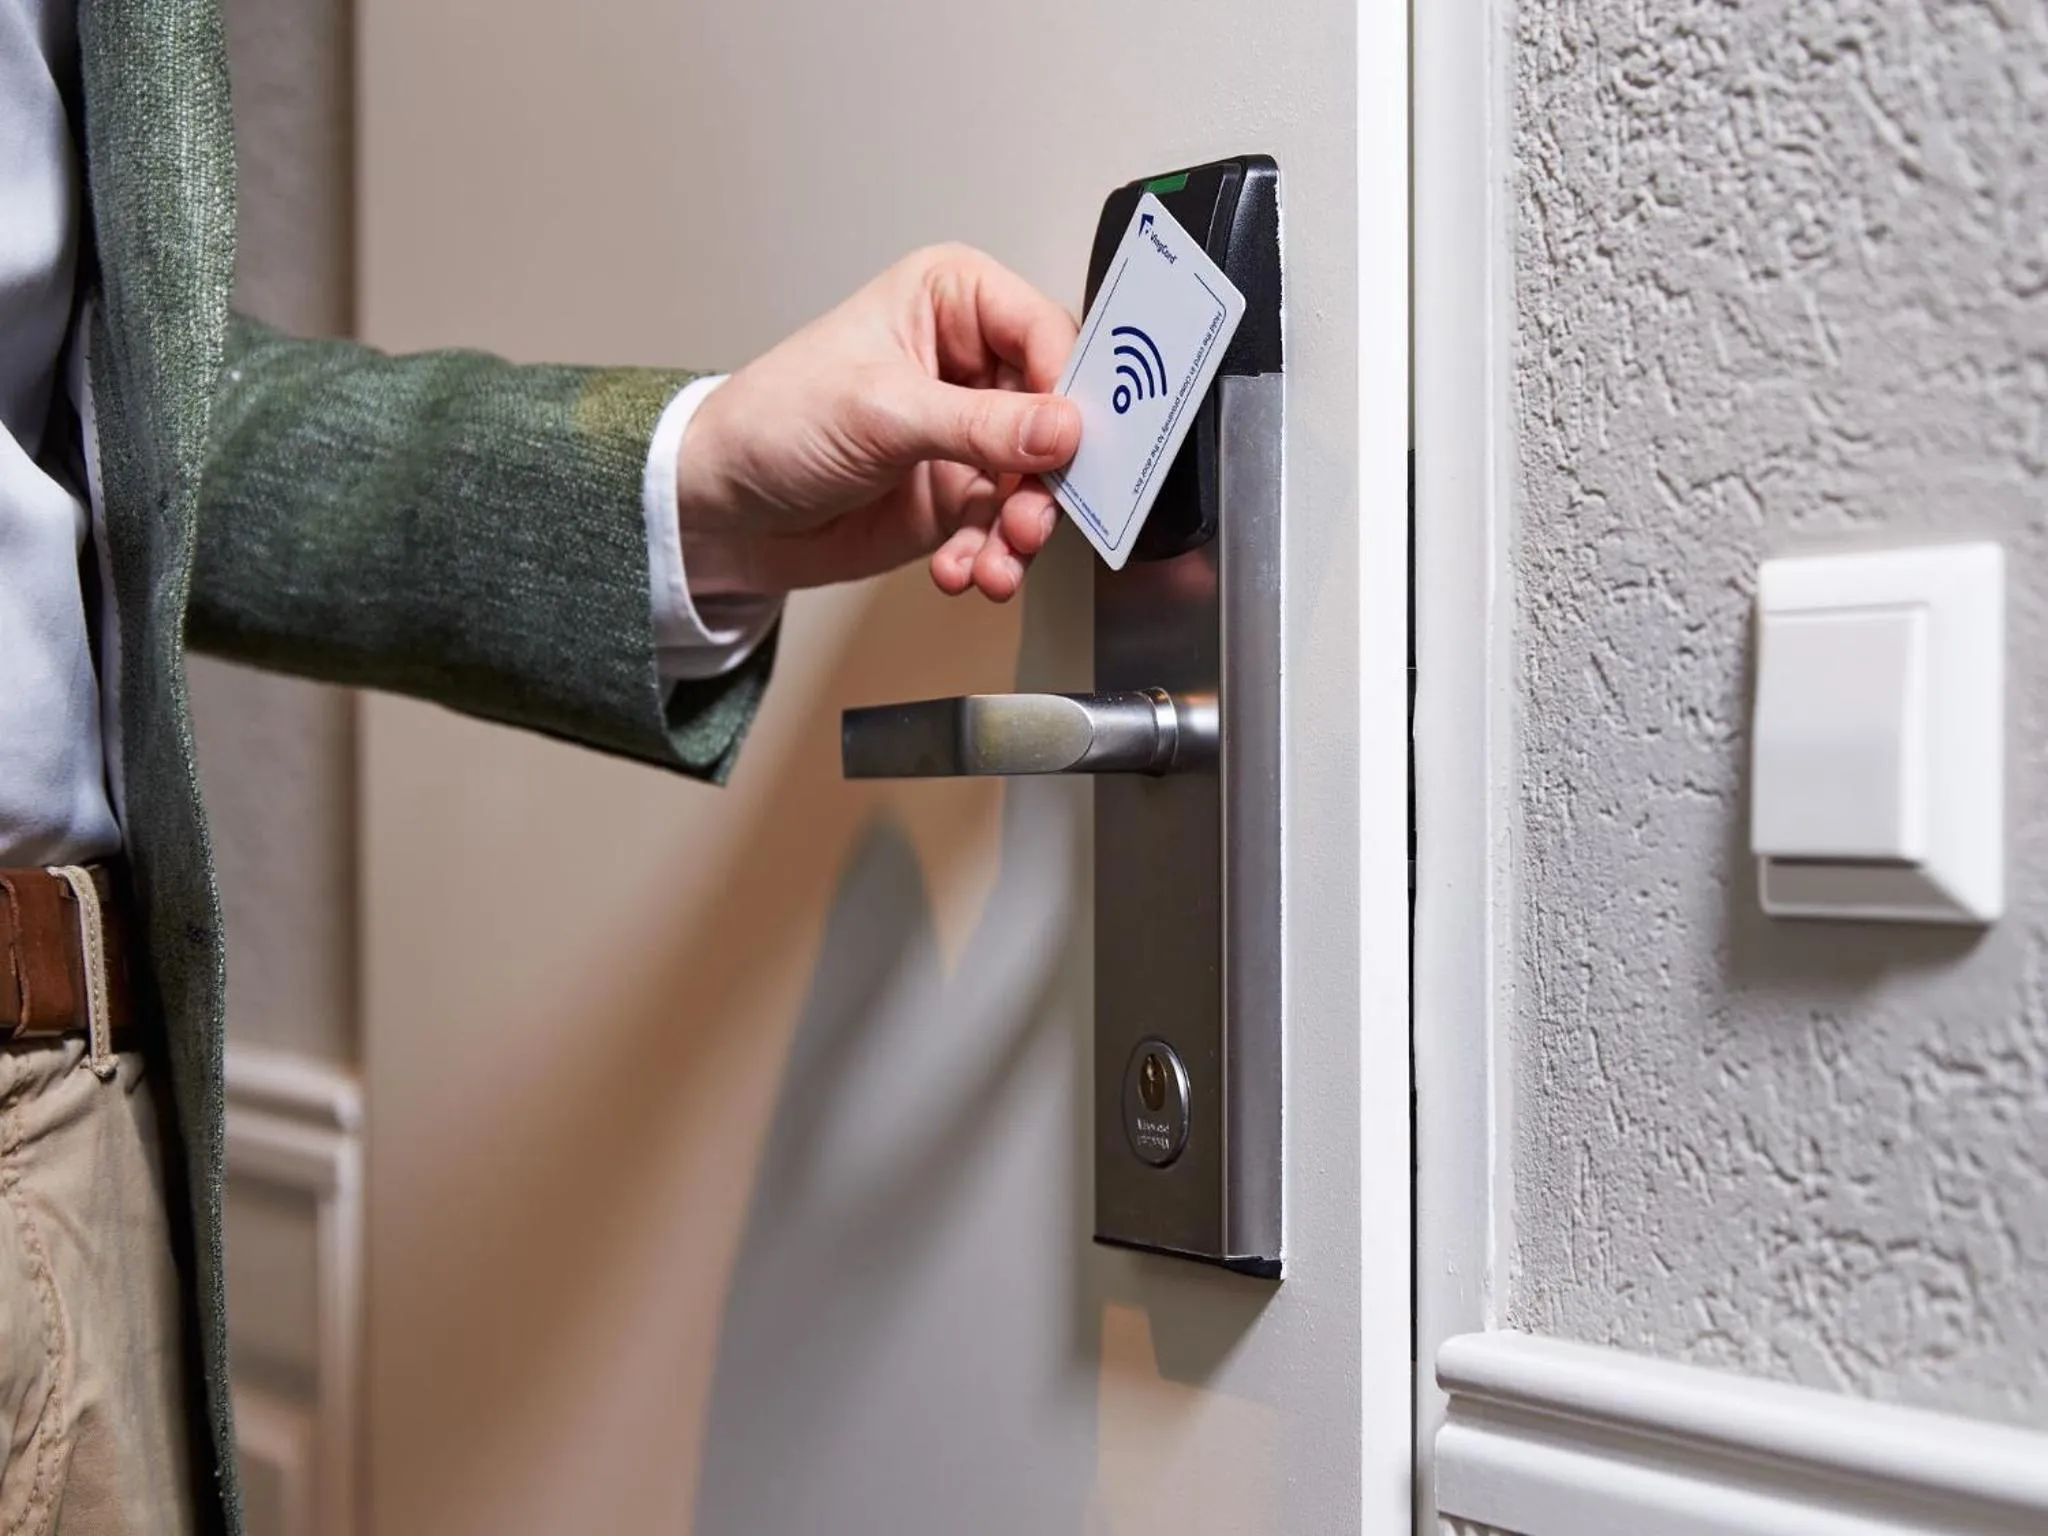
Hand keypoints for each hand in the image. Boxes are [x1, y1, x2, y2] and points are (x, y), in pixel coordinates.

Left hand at [672, 244, 1080, 602]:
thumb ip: (979, 425)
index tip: (1074, 446)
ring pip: (1039, 481)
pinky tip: (962, 571)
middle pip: (1058, 414)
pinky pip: (1004, 528)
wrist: (721, 508)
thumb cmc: (772, 422)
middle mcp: (972, 362)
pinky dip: (991, 557)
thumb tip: (1063, 430)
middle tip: (1031, 519)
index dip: (1070, 392)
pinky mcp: (960, 494)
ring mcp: (970, 432)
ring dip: (1023, 530)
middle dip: (1049, 478)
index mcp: (954, 300)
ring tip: (997, 561)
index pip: (1048, 333)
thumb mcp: (880, 413)